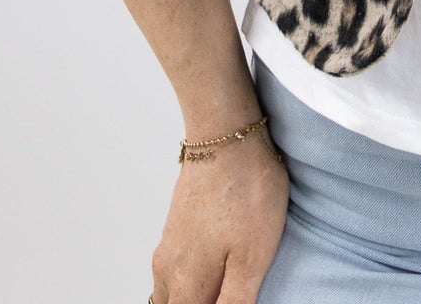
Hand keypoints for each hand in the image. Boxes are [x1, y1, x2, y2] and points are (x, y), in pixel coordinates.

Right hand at [149, 126, 288, 303]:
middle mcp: (168, 266)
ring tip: (214, 290)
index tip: (226, 298)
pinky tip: (206, 271)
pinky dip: (184, 281)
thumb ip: (234, 301)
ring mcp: (169, 243)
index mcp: (186, 281)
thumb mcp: (252, 256)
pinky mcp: (176, 224)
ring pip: (167, 291)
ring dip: (187, 297)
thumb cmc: (246, 191)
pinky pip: (171, 269)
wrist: (227, 134)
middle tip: (224, 294)